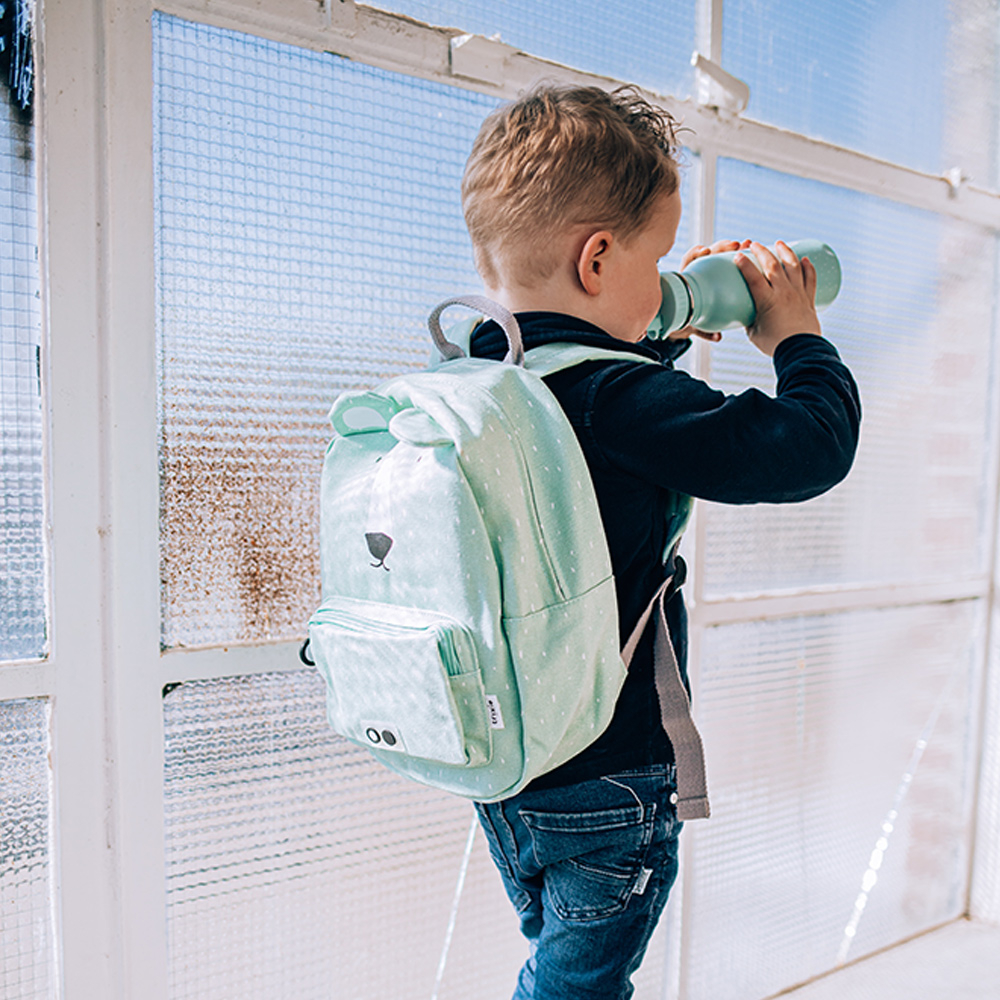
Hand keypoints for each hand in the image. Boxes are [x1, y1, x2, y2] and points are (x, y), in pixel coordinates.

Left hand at [667, 239, 751, 342]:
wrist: (679, 324)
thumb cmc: (682, 323)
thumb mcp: (691, 328)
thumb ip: (703, 332)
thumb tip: (718, 336)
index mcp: (685, 282)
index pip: (687, 261)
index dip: (695, 253)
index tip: (706, 251)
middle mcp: (695, 274)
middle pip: (706, 253)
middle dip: (720, 246)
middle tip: (735, 246)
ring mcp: (705, 273)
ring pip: (717, 255)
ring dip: (731, 249)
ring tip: (746, 246)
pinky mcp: (715, 276)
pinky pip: (726, 264)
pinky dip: (736, 258)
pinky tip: (750, 255)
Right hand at [735, 240, 821, 356]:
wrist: (800, 351)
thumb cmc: (774, 344)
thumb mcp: (754, 333)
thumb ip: (749, 320)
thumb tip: (744, 312)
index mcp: (767, 301)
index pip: (754, 277)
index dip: (745, 265)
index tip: (738, 256)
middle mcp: (783, 293)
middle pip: (773, 265)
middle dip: (762, 251)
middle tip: (755, 244)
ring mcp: (798, 294)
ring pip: (793, 266)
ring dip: (785, 252)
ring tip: (780, 243)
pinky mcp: (808, 299)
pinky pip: (810, 278)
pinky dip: (808, 267)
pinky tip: (805, 259)